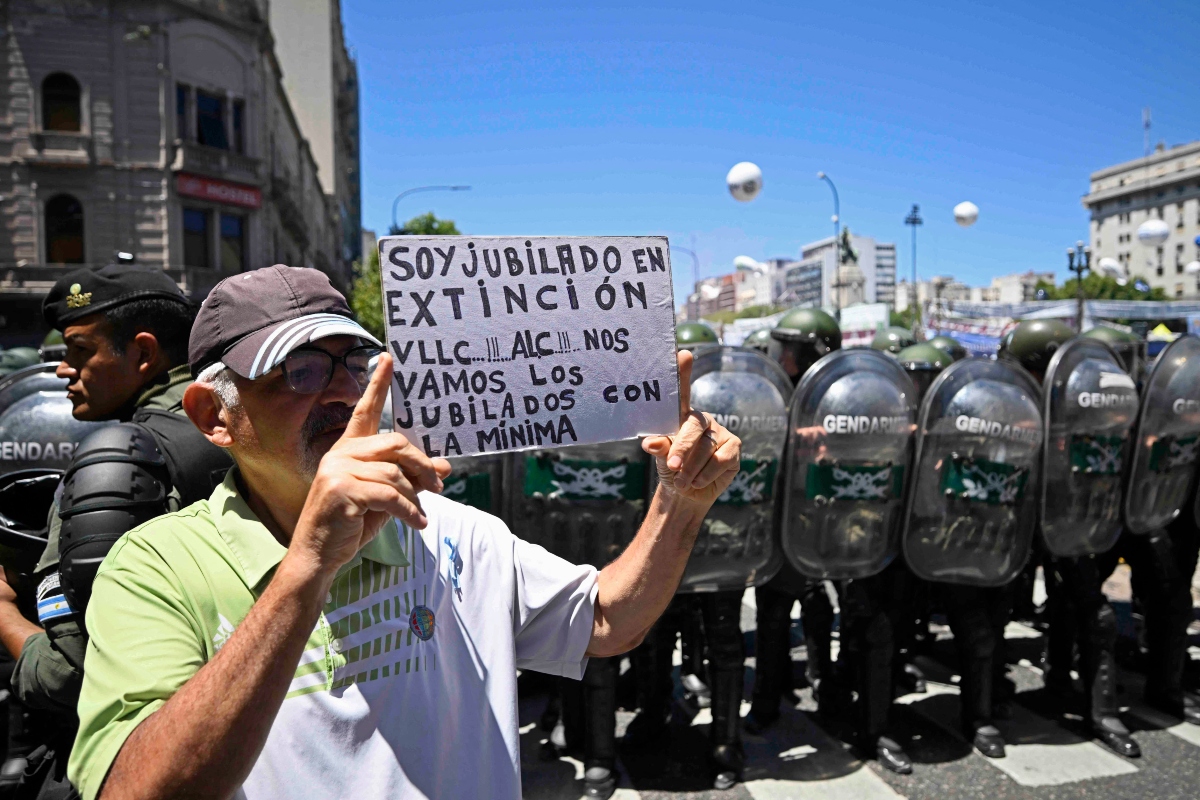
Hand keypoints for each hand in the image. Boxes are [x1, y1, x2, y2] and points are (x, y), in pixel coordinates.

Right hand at [290, 352, 451, 579]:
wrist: (319, 555)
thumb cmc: (350, 525)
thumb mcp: (386, 499)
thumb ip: (410, 479)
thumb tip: (443, 467)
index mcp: (348, 449)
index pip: (366, 411)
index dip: (377, 384)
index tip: (388, 358)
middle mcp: (341, 454)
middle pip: (396, 444)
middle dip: (422, 465)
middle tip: (438, 485)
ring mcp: (338, 470)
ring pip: (396, 474)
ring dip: (415, 497)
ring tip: (420, 516)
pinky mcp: (341, 490)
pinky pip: (390, 495)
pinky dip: (409, 511)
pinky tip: (417, 524)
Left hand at [642, 350, 740, 506]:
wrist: (687, 494)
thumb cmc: (672, 469)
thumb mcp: (662, 458)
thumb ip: (660, 448)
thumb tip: (650, 443)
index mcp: (682, 417)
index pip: (682, 392)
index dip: (683, 373)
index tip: (683, 354)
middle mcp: (702, 420)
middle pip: (693, 427)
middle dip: (682, 448)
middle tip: (672, 466)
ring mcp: (720, 432)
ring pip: (706, 448)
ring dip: (691, 469)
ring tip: (682, 482)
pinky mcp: (734, 447)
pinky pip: (721, 459)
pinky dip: (706, 474)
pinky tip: (698, 482)